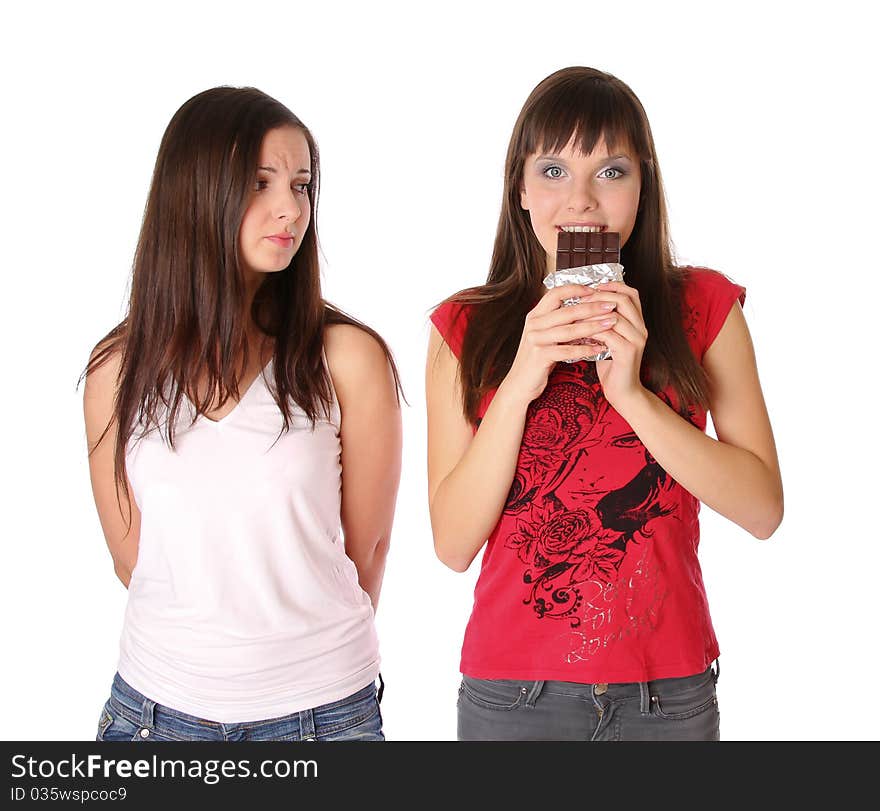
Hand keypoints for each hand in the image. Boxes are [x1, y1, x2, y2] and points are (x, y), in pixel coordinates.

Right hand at [499, 283, 619, 406]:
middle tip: (611, 305)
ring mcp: (536, 340)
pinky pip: (567, 350)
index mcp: (535, 315)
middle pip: (567, 310)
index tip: (595, 290)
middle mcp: (534, 324)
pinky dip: (585, 349)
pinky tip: (600, 348)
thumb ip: (558, 322)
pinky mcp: (540, 356)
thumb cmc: (536, 359)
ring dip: (593, 326)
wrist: (519, 384)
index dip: (575, 289)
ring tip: (611, 323)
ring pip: (569, 329)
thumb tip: (585, 309)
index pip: (555, 293)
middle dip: (592, 307)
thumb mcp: (544, 336)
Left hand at [590, 281, 648, 409]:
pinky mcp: (628, 352)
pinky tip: (579, 332)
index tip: (593, 286)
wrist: (622, 392)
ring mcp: (636, 340)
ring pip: (615, 316)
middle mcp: (641, 328)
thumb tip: (583, 305)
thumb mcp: (608, 339)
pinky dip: (592, 331)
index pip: (631, 293)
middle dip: (600, 296)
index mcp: (638, 322)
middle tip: (581, 300)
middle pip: (624, 299)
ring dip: (592, 313)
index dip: (612, 286)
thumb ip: (603, 323)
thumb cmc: (612, 365)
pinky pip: (608, 334)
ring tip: (576, 315)